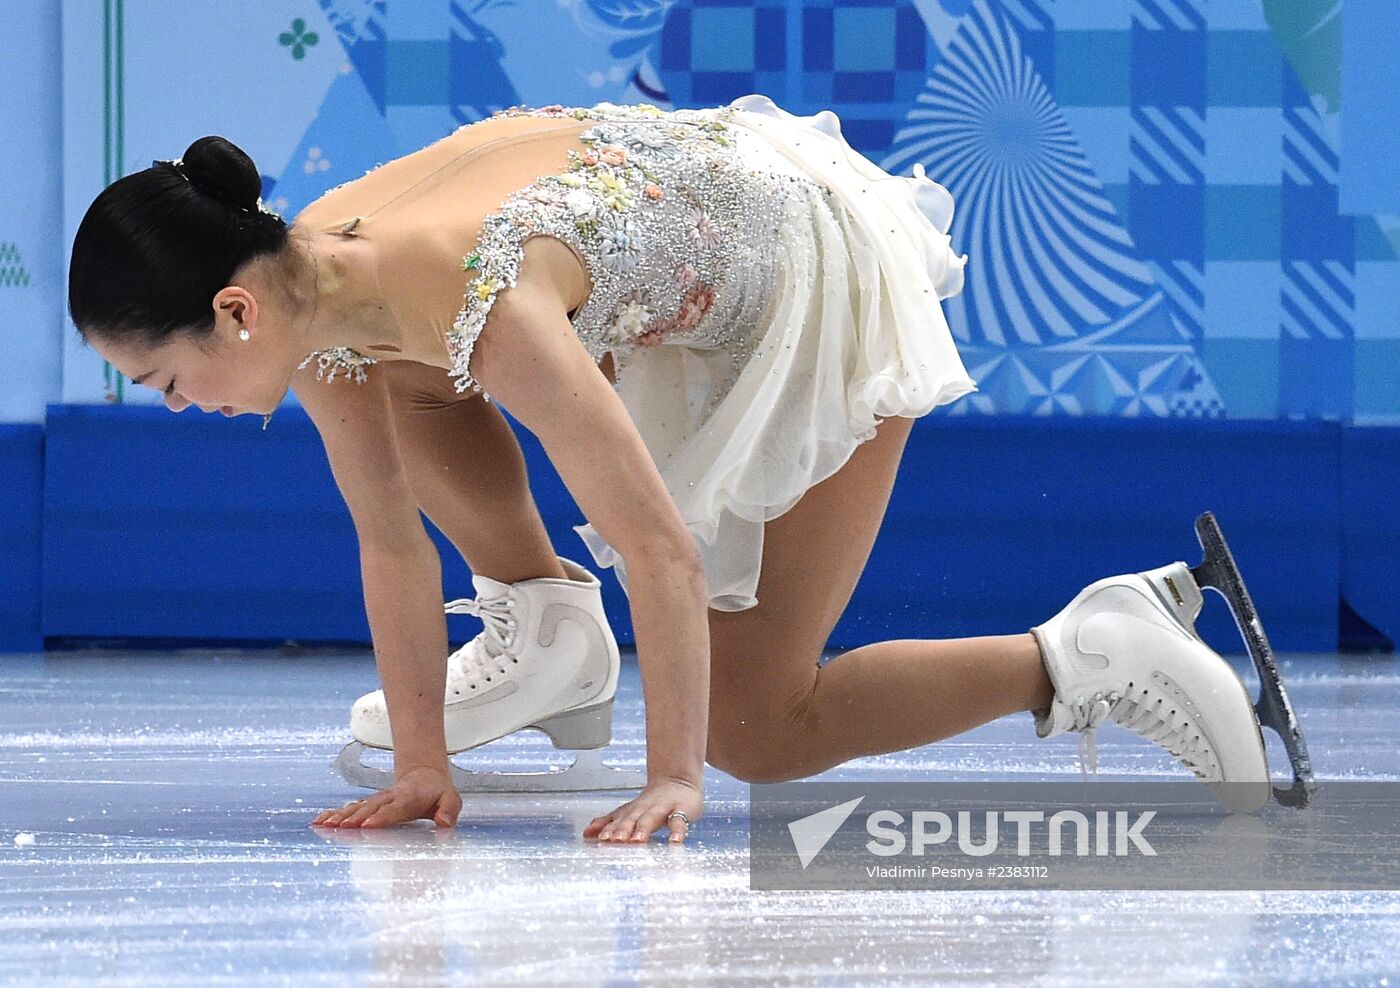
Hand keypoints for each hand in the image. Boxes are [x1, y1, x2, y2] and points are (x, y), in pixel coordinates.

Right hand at [311, 766, 461, 828]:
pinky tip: (319, 822)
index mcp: (409, 797)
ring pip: (356, 807)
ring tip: (324, 826)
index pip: (395, 807)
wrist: (424, 776)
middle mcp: (389, 797)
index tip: (368, 824)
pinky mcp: (367, 805)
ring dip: (340, 817)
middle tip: (341, 828)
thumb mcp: (451, 799)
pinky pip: (349, 809)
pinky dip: (333, 814)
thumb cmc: (436, 794)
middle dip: (355, 818)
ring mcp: (376, 800)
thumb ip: (449, 811)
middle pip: (370, 807)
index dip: (382, 816)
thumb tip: (445, 824)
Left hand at [584, 778, 702, 843]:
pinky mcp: (682, 810)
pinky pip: (679, 821)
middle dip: (622, 829)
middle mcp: (644, 809)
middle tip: (615, 840)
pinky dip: (677, 831)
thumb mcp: (628, 811)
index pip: (617, 819)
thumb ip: (609, 823)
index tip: (600, 839)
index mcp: (631, 810)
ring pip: (651, 818)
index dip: (608, 828)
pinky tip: (675, 841)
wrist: (678, 780)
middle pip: (632, 819)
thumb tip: (586, 833)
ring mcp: (663, 809)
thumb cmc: (652, 802)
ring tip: (638, 840)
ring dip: (644, 828)